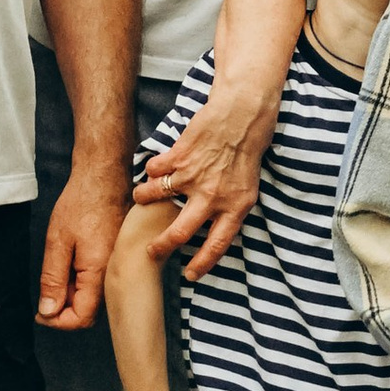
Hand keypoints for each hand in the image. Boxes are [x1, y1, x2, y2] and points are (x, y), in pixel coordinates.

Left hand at [38, 172, 127, 328]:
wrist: (104, 177)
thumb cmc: (82, 203)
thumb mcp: (57, 242)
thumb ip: (53, 280)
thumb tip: (48, 312)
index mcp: (99, 273)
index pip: (82, 318)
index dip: (58, 321)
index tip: (40, 312)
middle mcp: (114, 274)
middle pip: (89, 312)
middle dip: (65, 309)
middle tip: (46, 291)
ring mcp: (117, 267)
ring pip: (94, 297)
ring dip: (73, 293)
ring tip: (58, 268)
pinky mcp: (117, 259)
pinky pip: (100, 281)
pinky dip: (82, 280)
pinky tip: (71, 262)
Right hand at [132, 80, 269, 279]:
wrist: (243, 115)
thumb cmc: (247, 151)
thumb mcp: (248, 188)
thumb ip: (228, 210)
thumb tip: (210, 230)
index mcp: (234, 207)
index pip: (217, 245)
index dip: (202, 264)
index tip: (190, 276)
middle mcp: (212, 196)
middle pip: (179, 232)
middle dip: (161, 245)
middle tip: (152, 250)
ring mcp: (193, 177)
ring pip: (154, 196)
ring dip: (143, 198)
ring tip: (141, 197)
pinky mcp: (179, 156)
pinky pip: (154, 170)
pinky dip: (151, 170)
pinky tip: (155, 168)